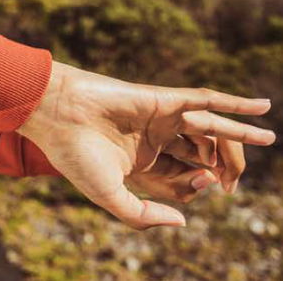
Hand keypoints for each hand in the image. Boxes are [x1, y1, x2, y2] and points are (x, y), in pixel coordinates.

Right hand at [17, 62, 274, 229]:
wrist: (55, 115)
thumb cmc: (75, 155)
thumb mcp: (110, 197)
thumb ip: (145, 215)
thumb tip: (185, 219)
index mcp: (141, 160)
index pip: (183, 173)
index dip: (201, 184)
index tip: (209, 187)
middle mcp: (154, 136)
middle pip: (201, 150)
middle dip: (224, 164)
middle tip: (236, 180)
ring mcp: (159, 116)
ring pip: (208, 127)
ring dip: (239, 133)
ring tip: (269, 139)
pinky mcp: (162, 98)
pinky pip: (205, 100)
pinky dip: (233, 103)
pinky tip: (261, 108)